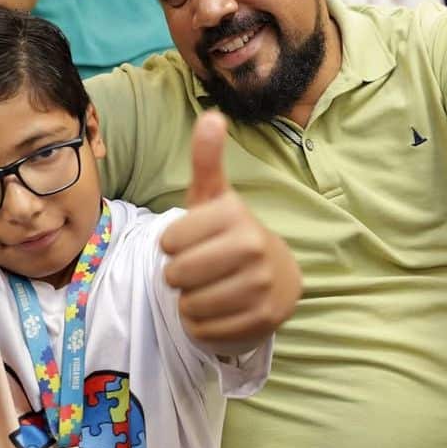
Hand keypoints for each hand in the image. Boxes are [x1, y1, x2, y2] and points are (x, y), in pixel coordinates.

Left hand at [159, 111, 300, 346]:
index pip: (168, 242)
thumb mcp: (215, 197)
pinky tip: (219, 311)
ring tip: (209, 289)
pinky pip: (204, 331)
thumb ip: (207, 159)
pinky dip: (202, 326)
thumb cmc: (230, 234)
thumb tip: (211, 116)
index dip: (171, 245)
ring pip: (189, 305)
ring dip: (189, 302)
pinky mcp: (262, 320)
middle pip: (176, 275)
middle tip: (198, 269)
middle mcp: (253, 248)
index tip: (192, 241)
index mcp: (235, 215)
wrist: (278, 277)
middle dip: (178, 276)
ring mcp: (261, 286)